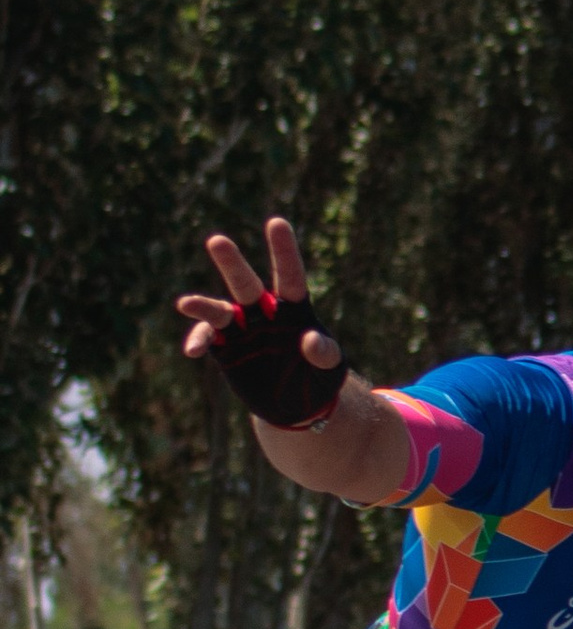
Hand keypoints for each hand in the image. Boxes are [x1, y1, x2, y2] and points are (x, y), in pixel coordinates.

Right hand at [176, 216, 340, 375]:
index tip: (276, 222)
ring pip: (219, 311)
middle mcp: (264, 312)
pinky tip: (193, 350)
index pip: (290, 276)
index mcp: (294, 309)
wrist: (297, 406)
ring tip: (185, 304)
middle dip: (232, 264)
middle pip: (247, 285)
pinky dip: (199, 340)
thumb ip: (325, 352)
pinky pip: (208, 339)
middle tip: (216, 241)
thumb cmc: (319, 378)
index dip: (283, 251)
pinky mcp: (225, 349)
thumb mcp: (330, 367)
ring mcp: (242, 329)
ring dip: (203, 305)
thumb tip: (310, 339)